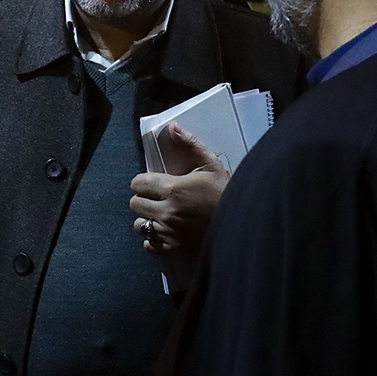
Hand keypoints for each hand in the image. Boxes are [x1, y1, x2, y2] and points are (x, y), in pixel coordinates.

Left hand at [130, 123, 229, 262]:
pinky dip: (153, 238)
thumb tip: (172, 127)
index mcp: (173, 188)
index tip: (154, 181)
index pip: (138, 183)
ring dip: (147, 218)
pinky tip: (164, 231)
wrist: (242, 223)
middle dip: (144, 198)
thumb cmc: (226, 192)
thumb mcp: (211, 164)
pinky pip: (149, 244)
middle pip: (135, 204)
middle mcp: (166, 211)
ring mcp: (168, 232)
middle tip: (158, 197)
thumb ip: (190, 145)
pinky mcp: (173, 248)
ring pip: (139, 225)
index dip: (144, 181)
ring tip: (161, 214)